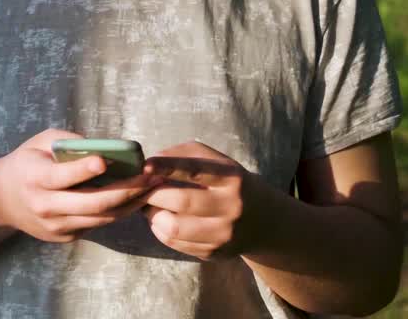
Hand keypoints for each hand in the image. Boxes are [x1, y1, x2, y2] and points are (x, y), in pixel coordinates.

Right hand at [0, 129, 159, 243]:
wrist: (1, 199)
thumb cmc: (28, 162)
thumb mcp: (40, 142)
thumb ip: (69, 142)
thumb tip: (104, 146)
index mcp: (35, 179)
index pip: (62, 177)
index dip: (83, 170)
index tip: (105, 160)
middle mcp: (45, 206)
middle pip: (91, 203)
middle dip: (125, 190)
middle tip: (150, 177)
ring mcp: (55, 226)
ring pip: (100, 218)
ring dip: (130, 204)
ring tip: (152, 188)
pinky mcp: (65, 236)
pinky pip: (97, 224)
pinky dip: (118, 211)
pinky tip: (135, 198)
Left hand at [141, 141, 260, 260]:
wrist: (265, 220)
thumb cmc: (231, 183)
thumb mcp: (219, 162)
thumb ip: (185, 155)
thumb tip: (150, 165)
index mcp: (231, 178)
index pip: (196, 170)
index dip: (168, 167)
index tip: (145, 165)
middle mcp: (231, 206)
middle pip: (182, 201)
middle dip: (153, 194)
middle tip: (142, 188)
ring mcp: (224, 233)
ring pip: (174, 227)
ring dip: (153, 215)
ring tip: (151, 206)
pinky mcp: (215, 252)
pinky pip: (176, 243)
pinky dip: (160, 230)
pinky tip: (162, 220)